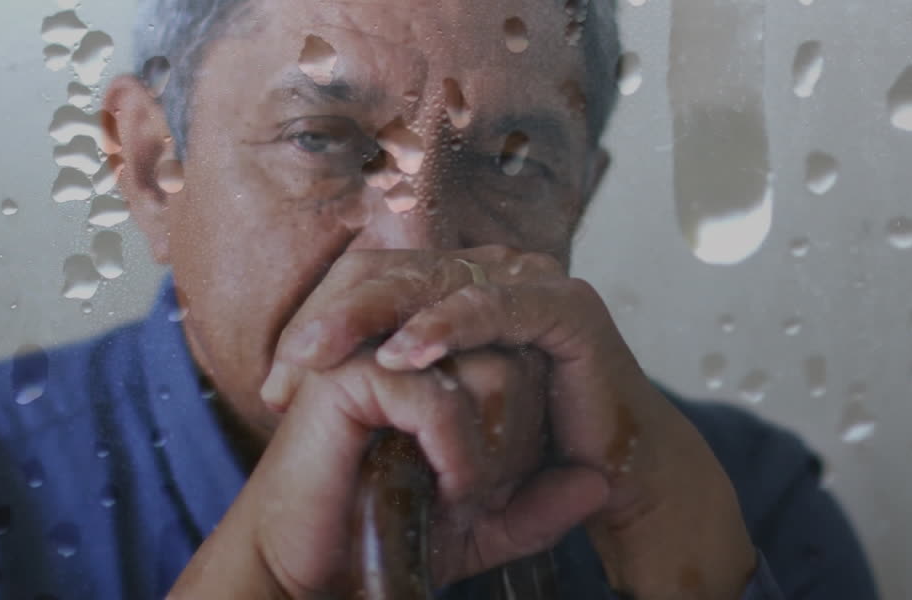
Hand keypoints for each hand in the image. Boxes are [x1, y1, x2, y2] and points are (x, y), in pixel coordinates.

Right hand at [169, 346, 608, 597]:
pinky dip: (461, 455)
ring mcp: (376, 349)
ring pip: (486, 369)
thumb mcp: (481, 527)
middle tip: (479, 493)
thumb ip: (537, 507)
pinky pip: (441, 399)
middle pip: (512, 356)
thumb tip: (598, 484)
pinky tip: (451, 492)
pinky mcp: (349, 376)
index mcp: (434, 358)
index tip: (499, 482)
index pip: (519, 356)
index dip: (527, 423)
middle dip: (512, 437)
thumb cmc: (388, 536)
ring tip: (464, 495)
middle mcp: (407, 340)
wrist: (313, 572)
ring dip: (490, 446)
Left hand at [263, 246, 758, 599]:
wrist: (607, 477)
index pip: (369, 280)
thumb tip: (292, 381)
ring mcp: (529, 280)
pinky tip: (402, 353)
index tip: (276, 384)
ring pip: (433, 282)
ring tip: (322, 354)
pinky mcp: (565, 306)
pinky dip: (445, 326)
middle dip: (332, 318)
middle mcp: (489, 271)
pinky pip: (494, 307)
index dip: (319, 320)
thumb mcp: (429, 411)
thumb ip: (378, 382)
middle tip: (290, 363)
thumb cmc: (517, 445)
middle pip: (391, 273)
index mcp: (453, 286)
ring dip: (371, 316)